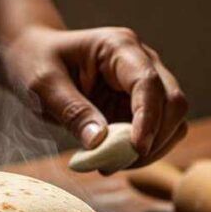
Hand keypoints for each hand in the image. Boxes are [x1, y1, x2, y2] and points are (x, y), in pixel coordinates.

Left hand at [2, 25, 187, 166]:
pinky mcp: (142, 107)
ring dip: (153, 149)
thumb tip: (99, 141)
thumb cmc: (36, 61)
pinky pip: (159, 134)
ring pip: (174, 122)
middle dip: (155, 138)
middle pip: (174, 102)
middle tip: (117, 163)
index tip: (136, 148)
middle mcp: (143, 62)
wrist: (35, 56)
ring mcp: (146, 86)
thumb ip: (72, 110)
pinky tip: (115, 160)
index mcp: (119, 47)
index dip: (148, 118)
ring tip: (112, 164)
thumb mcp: (44, 84)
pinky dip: (145, 152)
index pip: (148, 83)